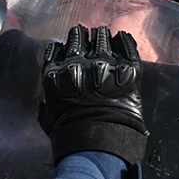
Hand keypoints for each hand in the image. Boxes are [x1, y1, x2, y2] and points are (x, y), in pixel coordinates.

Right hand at [40, 25, 146, 163]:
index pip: (57, 48)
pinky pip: (126, 46)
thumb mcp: (51, 112)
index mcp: (56, 74)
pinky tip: (121, 36)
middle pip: (77, 39)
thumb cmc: (72, 135)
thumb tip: (52, 88)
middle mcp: (77, 65)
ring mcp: (104, 65)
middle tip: (84, 33)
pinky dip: (124, 40)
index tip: (67, 44)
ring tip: (101, 33)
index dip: (63, 44)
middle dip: (80, 36)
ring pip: (101, 39)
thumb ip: (52, 93)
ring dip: (100, 35)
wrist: (100, 145)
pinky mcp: (127, 69)